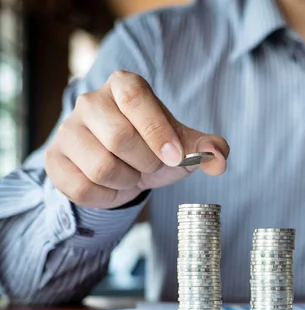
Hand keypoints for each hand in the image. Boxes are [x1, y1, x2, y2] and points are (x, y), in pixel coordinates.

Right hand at [45, 70, 229, 208]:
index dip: (157, 131)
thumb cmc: (155, 148)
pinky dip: (107, 197)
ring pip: (101, 167)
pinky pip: (82, 189)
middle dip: (146, 163)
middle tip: (150, 165)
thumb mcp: (184, 145)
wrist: (123, 168)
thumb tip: (219, 160)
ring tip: (130, 173)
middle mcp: (91, 101)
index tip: (175, 157)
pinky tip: (112, 186)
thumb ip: (208, 148)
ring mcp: (67, 129)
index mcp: (125, 86)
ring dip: (127, 181)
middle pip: (119, 138)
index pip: (137, 99)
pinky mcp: (54, 159)